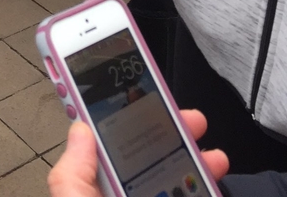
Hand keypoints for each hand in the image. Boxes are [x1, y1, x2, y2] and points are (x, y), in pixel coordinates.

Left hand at [47, 111, 228, 196]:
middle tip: (191, 121)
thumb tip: (78, 128)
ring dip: (195, 169)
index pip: (104, 156)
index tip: (143, 98)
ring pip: (173, 189)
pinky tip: (214, 185)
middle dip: (169, 139)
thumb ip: (71, 179)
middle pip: (145, 169)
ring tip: (213, 158)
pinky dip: (204, 192)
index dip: (122, 124)